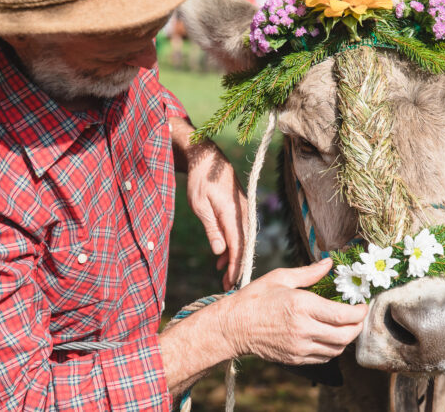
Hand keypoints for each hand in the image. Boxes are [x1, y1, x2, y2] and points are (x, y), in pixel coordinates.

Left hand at [170, 117, 246, 289]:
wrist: (208, 158)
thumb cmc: (200, 180)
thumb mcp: (200, 206)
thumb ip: (212, 229)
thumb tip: (221, 251)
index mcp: (233, 213)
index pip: (238, 246)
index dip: (235, 266)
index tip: (231, 282)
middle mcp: (243, 213)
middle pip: (244, 246)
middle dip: (237, 267)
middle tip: (228, 285)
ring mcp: (244, 211)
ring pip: (243, 240)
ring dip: (234, 257)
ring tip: (223, 275)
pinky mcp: (240, 210)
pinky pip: (240, 232)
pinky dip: (232, 245)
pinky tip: (221, 256)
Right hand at [219, 259, 368, 364]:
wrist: (233, 327)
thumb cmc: (255, 299)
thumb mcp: (281, 278)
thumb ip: (309, 273)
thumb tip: (329, 263)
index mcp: (302, 306)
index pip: (342, 315)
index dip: (359, 312)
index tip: (363, 306)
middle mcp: (303, 329)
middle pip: (345, 336)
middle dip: (357, 327)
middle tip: (358, 317)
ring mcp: (300, 347)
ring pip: (337, 349)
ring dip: (347, 339)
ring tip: (346, 326)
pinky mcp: (295, 359)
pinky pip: (324, 357)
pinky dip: (333, 348)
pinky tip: (330, 337)